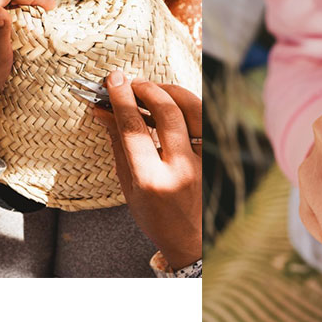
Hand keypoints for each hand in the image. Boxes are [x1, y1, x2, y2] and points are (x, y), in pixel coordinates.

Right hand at [93, 71, 201, 270]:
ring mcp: (205, 164)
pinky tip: (174, 104)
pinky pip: (206, 121)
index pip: (134, 127)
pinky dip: (189, 106)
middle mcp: (182, 170)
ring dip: (172, 92)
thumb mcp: (129, 186)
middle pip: (167, 112)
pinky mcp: (218, 158)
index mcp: (153, 181)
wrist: (191, 240)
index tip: (113, 80)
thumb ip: (118, 145)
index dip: (122, 99)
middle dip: (146, 89)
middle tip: (131, 82)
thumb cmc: (156, 217)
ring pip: (194, 110)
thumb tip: (103, 109)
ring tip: (153, 90)